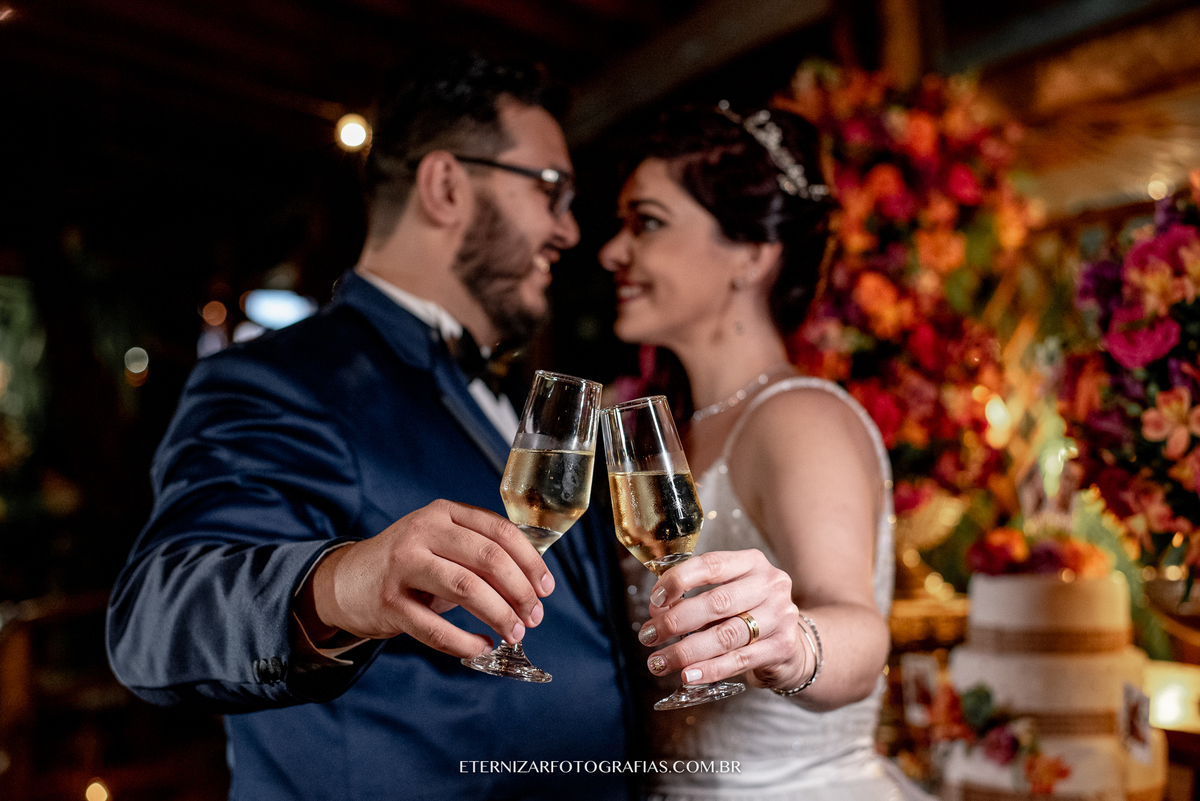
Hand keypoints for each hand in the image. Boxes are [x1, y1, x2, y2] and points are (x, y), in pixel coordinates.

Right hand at [297, 499, 554, 658]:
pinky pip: (435, 628)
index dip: (531, 562)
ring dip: (499, 615)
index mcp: (444, 512)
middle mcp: (423, 532)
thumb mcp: (442, 542)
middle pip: (488, 558)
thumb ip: (481, 551)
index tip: (547, 588)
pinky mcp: (389, 602)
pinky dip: (465, 641)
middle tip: (534, 616)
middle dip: (520, 591)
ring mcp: (403, 565)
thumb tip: (533, 580)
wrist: (346, 580)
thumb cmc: (409, 563)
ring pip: (466, 588)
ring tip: (514, 633)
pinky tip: (482, 647)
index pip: (501, 531)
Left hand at [636, 549, 807, 688]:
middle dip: (676, 621)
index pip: (711, 564)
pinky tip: (687, 676)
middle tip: (648, 635)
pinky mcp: (782, 647)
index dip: (679, 580)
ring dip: (686, 651)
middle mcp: (770, 585)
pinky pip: (738, 660)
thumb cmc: (748, 615)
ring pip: (725, 635)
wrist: (793, 646)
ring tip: (659, 662)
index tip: (654, 600)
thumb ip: (694, 597)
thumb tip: (656, 609)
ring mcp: (780, 616)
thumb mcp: (726, 596)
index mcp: (752, 562)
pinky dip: (709, 669)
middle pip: (716, 602)